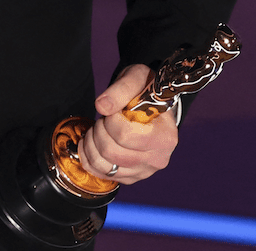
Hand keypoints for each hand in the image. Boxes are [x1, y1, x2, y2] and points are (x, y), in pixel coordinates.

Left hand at [76, 64, 177, 184]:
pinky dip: (89, 157)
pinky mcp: (131, 177)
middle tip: (104, 119)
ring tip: (98, 129)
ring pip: (104, 165)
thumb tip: (101, 106)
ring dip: (91, 144)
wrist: (152, 105)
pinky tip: (93, 142)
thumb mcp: (137, 79)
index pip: (125, 136)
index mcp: (165, 136)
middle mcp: (158, 159)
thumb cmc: (146, 92)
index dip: (111, 120)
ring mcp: (144, 171)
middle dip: (99, 131)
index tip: (114, 110)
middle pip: (111, 152)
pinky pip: (101, 174)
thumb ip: (120, 89)